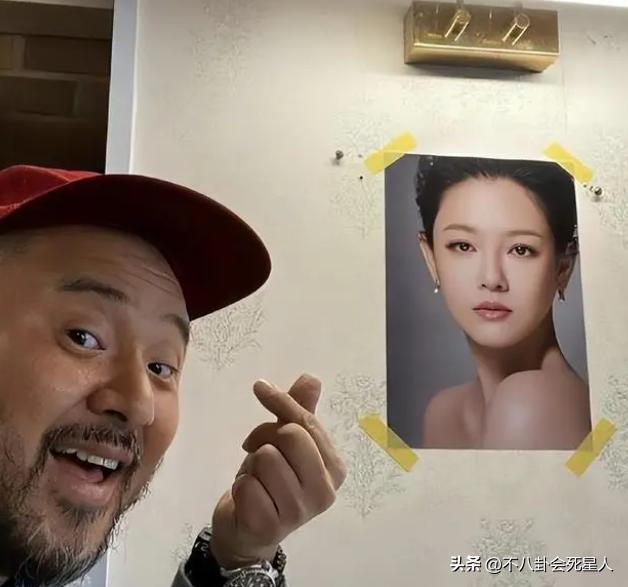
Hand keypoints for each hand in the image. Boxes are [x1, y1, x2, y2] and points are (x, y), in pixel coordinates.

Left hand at [209, 374, 345, 568]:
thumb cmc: (272, 481)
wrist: (249, 531)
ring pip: (265, 458)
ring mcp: (299, 511)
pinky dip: (240, 486)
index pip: (306, 422)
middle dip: (265, 438)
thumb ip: (300, 411)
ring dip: (251, 465)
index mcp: (335, 468)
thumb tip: (312, 379)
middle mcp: (324, 491)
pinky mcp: (271, 526)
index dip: (281, 402)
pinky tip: (248, 498)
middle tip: (256, 450)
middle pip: (289, 436)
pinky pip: (247, 484)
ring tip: (256, 479)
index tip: (260, 387)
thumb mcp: (287, 443)